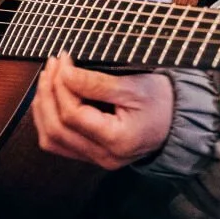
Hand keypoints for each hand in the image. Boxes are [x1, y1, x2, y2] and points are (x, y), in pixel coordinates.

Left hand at [32, 54, 173, 169]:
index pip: (73, 115)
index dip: (62, 85)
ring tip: (47, 79)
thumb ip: (98, 83)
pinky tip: (49, 98)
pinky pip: (58, 142)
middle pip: (57, 130)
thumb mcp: (135, 86)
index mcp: (117, 141)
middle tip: (52, 66)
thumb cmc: (161, 102)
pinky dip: (48, 119)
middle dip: (48, 93)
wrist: (177, 121)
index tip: (64, 60)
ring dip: (43, 107)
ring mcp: (95, 158)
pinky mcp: (90, 154)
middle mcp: (103, 156)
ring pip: (52, 139)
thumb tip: (65, 73)